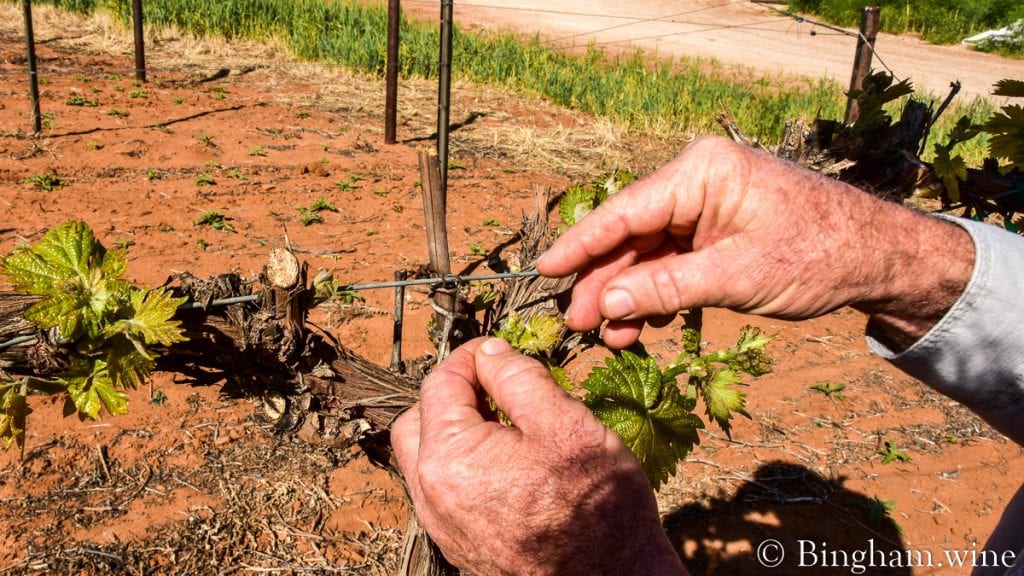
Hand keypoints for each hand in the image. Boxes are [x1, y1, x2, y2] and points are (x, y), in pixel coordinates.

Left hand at [392, 337, 686, 575]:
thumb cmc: (597, 506)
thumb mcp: (565, 423)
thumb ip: (517, 378)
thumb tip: (488, 353)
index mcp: (450, 459)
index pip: (439, 385)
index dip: (469, 358)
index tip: (497, 350)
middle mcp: (433, 497)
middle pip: (417, 423)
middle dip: (450, 396)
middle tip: (496, 387)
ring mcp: (443, 527)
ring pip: (428, 461)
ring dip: (455, 432)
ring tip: (507, 426)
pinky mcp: (460, 547)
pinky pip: (445, 494)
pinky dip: (465, 468)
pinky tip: (509, 465)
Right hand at [538, 136, 973, 348]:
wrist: (880, 259)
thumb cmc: (819, 254)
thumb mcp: (737, 276)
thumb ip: (667, 289)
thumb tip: (609, 305)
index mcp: (701, 173)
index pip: (626, 210)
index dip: (582, 244)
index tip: (545, 270)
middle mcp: (698, 182)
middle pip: (633, 235)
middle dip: (606, 282)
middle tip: (579, 323)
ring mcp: (707, 207)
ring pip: (650, 253)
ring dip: (631, 296)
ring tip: (612, 337)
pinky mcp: (717, 232)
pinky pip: (674, 262)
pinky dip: (659, 294)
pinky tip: (643, 325)